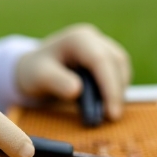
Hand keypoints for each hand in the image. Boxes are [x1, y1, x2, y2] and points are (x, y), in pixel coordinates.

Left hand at [16, 24, 130, 120]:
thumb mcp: (38, 77)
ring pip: (122, 67)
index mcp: (78, 38)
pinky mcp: (107, 56)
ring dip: (118, 90)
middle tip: (111, 118)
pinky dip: (116, 88)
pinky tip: (106, 103)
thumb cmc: (35, 72)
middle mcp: (93, 38)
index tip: (111, 113)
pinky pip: (120, 71)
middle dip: (116, 91)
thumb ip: (55, 81)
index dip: (109, 87)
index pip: (100, 60)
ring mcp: (102, 45)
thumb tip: (76, 90)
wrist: (35, 68)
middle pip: (116, 62)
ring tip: (108, 113)